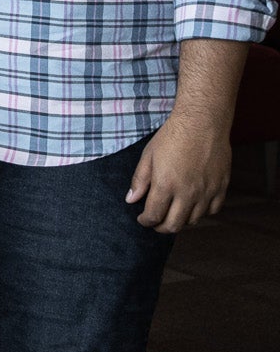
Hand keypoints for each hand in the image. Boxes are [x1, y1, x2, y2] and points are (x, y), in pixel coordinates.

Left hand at [128, 110, 230, 232]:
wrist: (202, 123)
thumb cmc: (172, 137)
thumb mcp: (148, 156)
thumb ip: (140, 180)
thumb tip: (130, 200)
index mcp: (165, 185)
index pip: (154, 215)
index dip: (145, 221)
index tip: (142, 219)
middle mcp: (187, 192)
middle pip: (174, 225)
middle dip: (161, 227)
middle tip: (155, 223)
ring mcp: (207, 191)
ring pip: (194, 220)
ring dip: (181, 221)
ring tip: (173, 213)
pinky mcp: (221, 187)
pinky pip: (213, 210)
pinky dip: (202, 213)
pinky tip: (193, 206)